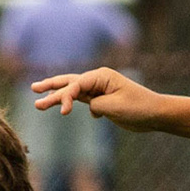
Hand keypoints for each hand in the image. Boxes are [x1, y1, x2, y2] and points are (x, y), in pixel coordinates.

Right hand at [31, 68, 162, 131]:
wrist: (155, 114)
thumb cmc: (139, 108)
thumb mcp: (115, 107)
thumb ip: (97, 105)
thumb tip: (90, 107)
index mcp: (101, 76)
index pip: (76, 85)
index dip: (65, 97)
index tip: (62, 113)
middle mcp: (98, 80)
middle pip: (69, 82)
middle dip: (51, 87)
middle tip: (33, 90)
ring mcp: (99, 90)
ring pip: (73, 92)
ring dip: (57, 96)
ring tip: (39, 101)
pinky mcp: (102, 100)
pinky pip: (82, 100)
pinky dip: (72, 103)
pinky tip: (66, 110)